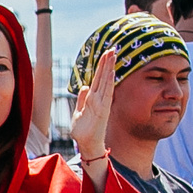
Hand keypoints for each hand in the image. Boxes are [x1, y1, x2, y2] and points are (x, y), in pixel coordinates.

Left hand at [68, 44, 114, 165]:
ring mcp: (102, 104)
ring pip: (106, 82)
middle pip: (104, 77)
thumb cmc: (83, 130)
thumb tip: (85, 86)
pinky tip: (111, 73)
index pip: (98, 79)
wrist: (86, 144)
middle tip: (112, 48)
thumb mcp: (79, 112)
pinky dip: (109, 84)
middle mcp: (99, 99)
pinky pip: (107, 94)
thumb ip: (82, 99)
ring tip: (113, 55)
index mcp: (92, 98)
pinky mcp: (103, 110)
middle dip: (107, 63)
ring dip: (109, 69)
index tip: (105, 54)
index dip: (101, 67)